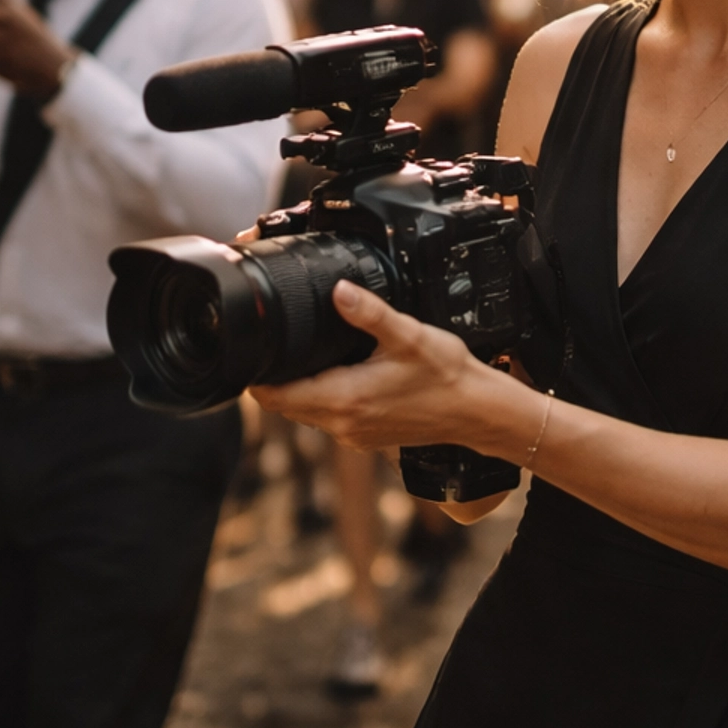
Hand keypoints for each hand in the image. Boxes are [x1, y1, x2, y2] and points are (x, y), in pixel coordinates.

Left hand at [252, 281, 500, 450]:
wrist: (478, 412)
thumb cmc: (447, 377)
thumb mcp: (408, 336)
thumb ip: (370, 313)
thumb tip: (339, 291)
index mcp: (344, 399)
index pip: (275, 398)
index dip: (254, 377)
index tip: (249, 352)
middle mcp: (342, 424)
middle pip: (284, 406)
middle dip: (272, 380)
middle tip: (270, 346)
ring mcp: (353, 435)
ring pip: (305, 413)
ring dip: (297, 390)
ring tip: (298, 356)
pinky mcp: (366, 437)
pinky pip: (328, 419)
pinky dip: (320, 399)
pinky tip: (334, 374)